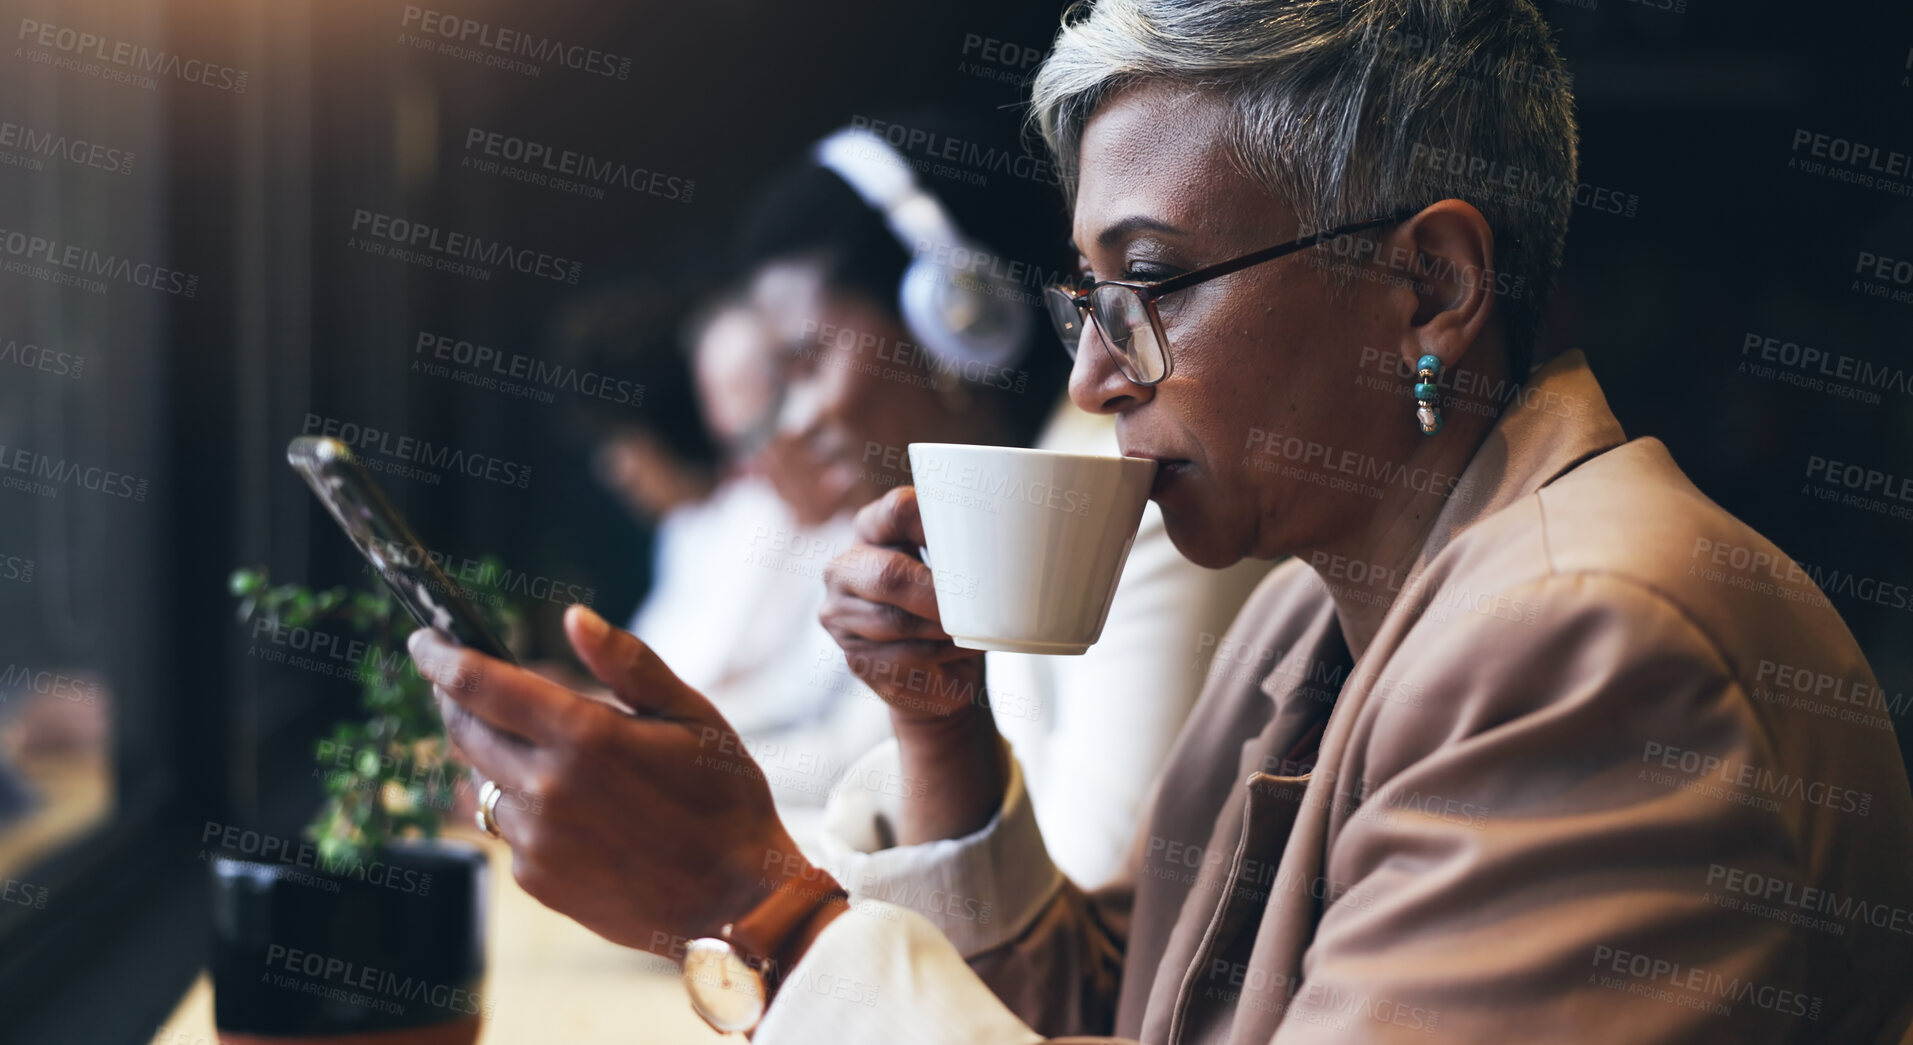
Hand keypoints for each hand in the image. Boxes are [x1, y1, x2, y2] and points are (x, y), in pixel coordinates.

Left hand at [407, 607, 842, 961]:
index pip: (479, 685)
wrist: (734, 901)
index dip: (441, 656)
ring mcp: (536, 838)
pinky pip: (507, 828)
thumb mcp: (692, 715)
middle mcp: (547, 787)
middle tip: (466, 683)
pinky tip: (569, 807)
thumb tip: (573, 618)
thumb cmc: (724, 798)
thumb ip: (627, 662)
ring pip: (482, 781)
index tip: (425, 640)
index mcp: (584, 735)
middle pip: (465, 730)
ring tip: (542, 753)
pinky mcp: (536, 879)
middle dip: (456, 700)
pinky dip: (523, 807)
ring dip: (496, 758)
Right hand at [819, 487, 1008, 842]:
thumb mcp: (962, 569)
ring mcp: (841, 615)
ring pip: (898, 623)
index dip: (935, 521)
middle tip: (973, 604)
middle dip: (937, 594)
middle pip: (889, 574)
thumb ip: (971, 547)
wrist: (944, 675)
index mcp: (872, 527)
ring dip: (943, 631)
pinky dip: (938, 658)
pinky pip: (903, 657)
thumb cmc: (958, 608)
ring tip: (967, 631)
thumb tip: (1021, 542)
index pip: (897, 508)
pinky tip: (951, 653)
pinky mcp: (854, 659)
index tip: (973, 539)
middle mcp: (845, 567)